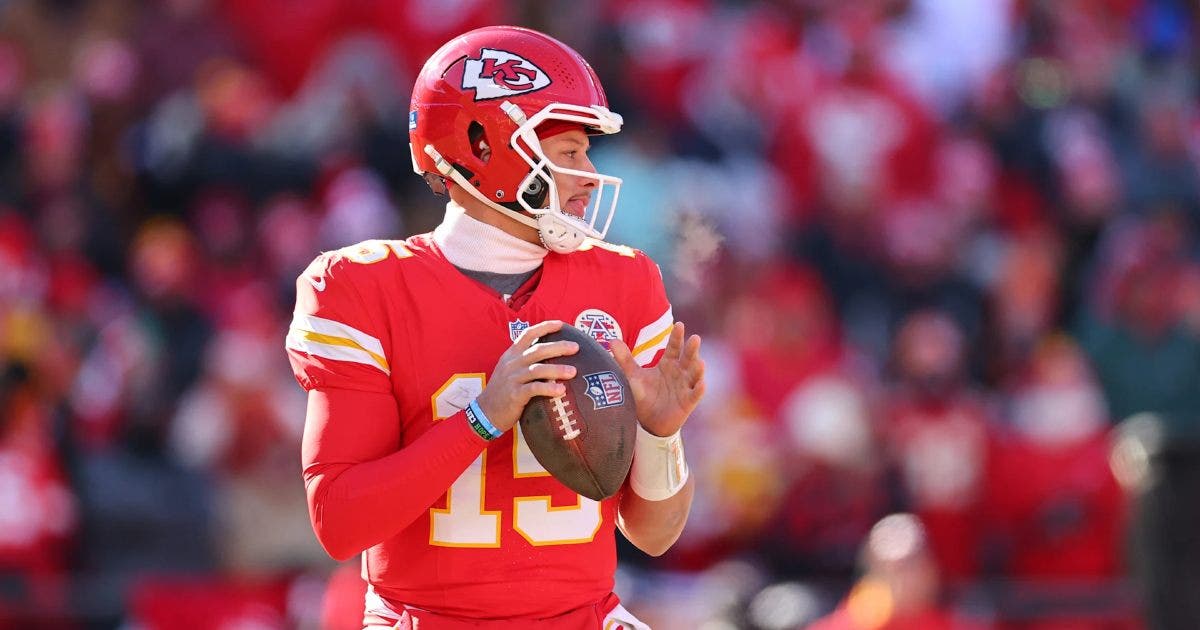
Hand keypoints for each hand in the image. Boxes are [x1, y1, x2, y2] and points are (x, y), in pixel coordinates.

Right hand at [474, 320, 578, 432]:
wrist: (486, 412)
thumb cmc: (503, 391)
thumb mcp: (509, 370)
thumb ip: (525, 362)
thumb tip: (550, 357)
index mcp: (511, 355)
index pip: (528, 334)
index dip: (544, 327)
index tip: (561, 324)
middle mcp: (512, 363)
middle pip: (538, 350)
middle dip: (558, 347)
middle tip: (576, 347)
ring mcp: (513, 378)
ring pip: (538, 369)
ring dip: (557, 369)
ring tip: (573, 371)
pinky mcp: (515, 394)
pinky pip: (534, 389)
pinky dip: (549, 388)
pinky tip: (561, 390)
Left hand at [610, 322, 705, 436]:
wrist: (649, 421)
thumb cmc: (644, 394)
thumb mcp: (633, 376)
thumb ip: (624, 359)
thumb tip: (611, 340)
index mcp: (668, 363)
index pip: (674, 347)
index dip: (677, 337)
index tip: (679, 325)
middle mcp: (680, 372)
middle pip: (688, 358)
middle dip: (692, 349)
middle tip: (695, 338)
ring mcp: (686, 386)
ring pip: (694, 374)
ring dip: (698, 368)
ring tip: (700, 362)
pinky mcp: (688, 401)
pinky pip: (695, 394)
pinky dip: (699, 389)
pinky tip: (702, 384)